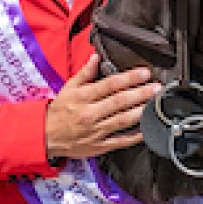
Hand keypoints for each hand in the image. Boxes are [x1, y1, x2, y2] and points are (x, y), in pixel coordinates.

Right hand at [44, 56, 160, 161]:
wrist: (46, 136)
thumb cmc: (59, 111)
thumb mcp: (68, 88)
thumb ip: (84, 73)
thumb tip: (96, 57)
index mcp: (83, 97)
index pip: (109, 85)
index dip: (129, 78)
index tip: (144, 73)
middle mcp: (90, 114)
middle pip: (119, 102)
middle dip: (140, 93)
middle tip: (156, 87)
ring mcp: (96, 131)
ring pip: (122, 120)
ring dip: (141, 111)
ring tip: (155, 104)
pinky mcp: (100, 146)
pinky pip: (120, 141)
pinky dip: (135, 136)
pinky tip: (147, 129)